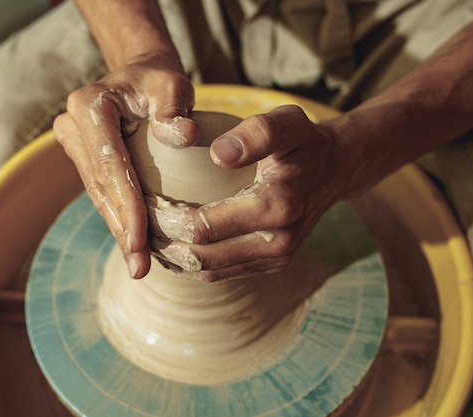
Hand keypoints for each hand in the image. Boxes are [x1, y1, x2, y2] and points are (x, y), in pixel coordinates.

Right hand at [53, 54, 197, 278]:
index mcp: (88, 107)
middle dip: (120, 229)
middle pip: (99, 187)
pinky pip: (103, 194)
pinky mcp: (87, 160)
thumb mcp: (170, 84)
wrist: (140, 77)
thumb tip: (183, 135)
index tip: (140, 239)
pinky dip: (119, 220)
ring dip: (118, 232)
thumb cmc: (158, 81)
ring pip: (98, 196)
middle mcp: (73, 128)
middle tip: (139, 267)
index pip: (109, 164)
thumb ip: (174, 106)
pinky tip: (135, 247)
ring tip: (137, 266)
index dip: (125, 204)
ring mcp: (76, 146)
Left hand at [150, 105, 357, 281]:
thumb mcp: (287, 123)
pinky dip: (193, 263)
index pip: (204, 228)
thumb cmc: (304, 142)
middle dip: (163, 243)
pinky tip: (174, 243)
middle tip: (137, 222)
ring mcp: (276, 259)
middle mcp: (277, 243)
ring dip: (175, 257)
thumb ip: (257, 133)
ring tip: (149, 235)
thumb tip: (217, 153)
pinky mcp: (272, 264)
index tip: (141, 202)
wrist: (335, 169)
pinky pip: (223, 273)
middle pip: (201, 257)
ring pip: (209, 271)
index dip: (165, 220)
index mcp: (276, 208)